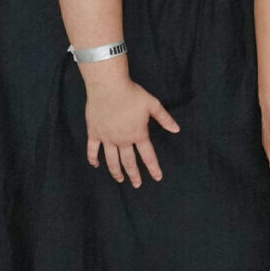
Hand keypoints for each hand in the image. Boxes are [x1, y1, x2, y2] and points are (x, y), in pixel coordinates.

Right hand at [82, 70, 180, 186]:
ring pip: (111, 160)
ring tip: (120, 180)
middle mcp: (123, 140)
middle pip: (129, 162)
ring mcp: (107, 138)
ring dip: (116, 171)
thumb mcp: (153, 104)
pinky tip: (96, 165)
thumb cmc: (132, 93)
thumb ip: (165, 119)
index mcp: (138, 134)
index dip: (153, 168)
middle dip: (134, 175)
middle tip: (137, 184)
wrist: (108, 86)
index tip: (157, 177)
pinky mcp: (94, 133)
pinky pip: (92, 149)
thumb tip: (176, 129)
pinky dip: (93, 158)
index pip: (148, 156)